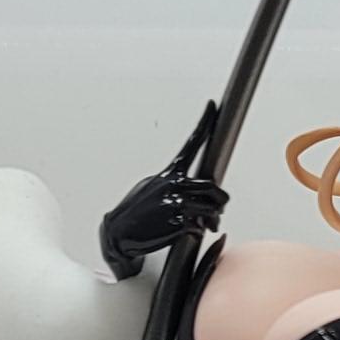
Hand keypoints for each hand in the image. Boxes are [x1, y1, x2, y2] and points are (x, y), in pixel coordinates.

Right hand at [98, 101, 228, 278]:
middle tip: (220, 206)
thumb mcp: (150, 187)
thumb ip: (172, 183)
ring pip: (211, 208)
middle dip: (221, 199)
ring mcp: (177, 204)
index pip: (191, 144)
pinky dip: (200, 231)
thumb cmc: (134, 211)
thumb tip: (186, 186)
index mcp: (169, 173)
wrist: (118, 232)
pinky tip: (192, 233)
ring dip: (214, 218)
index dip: (204, 123)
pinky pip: (200, 226)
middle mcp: (174, 185)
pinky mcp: (177, 223)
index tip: (212, 106)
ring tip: (209, 224)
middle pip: (212, 186)